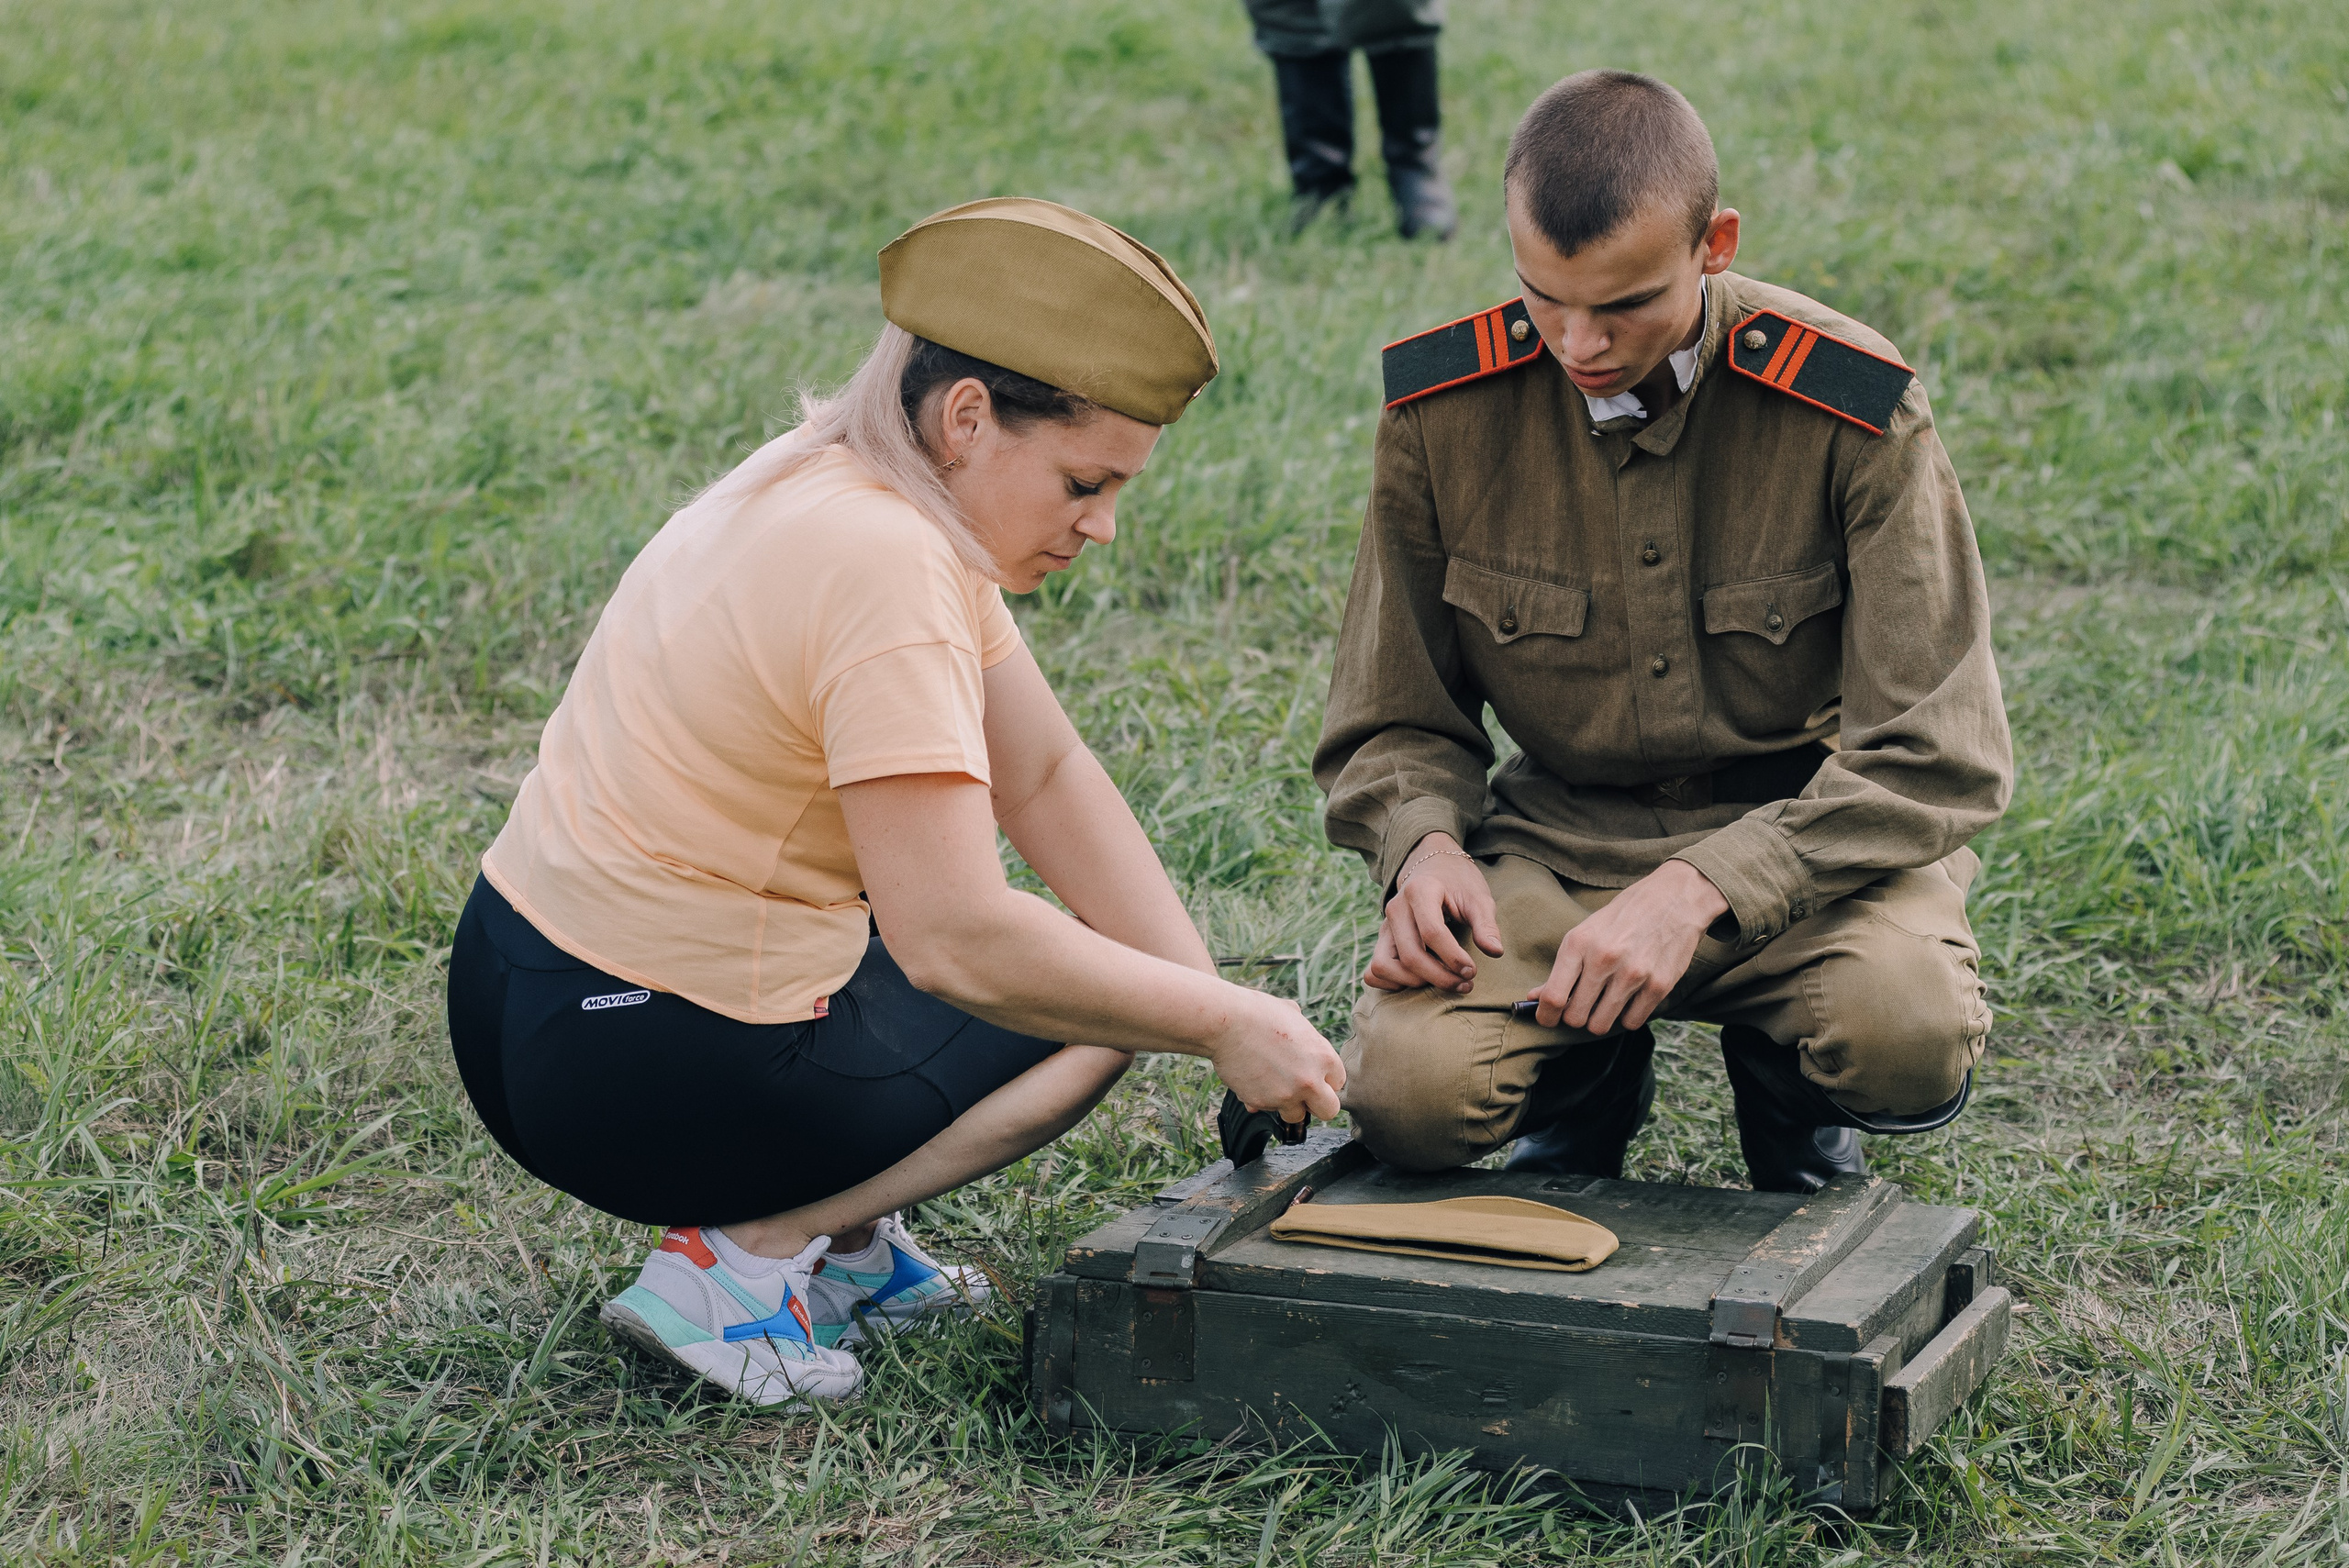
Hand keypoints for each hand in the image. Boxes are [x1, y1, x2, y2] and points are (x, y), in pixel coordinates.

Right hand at [1206, 989, 1345, 1125]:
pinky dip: (1260, 1100)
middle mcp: (1310, 1081)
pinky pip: (1266, 1110)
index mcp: (1324, 1057)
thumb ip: (1306, 1035)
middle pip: (1329, 1111)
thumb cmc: (1258, 1013)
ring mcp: (1286, 1095)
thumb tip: (1304, 1039)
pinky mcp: (1262, 1102)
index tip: (1312, 1076)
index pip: (1338, 1082)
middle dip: (1316, 1104)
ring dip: (1286, 1104)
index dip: (1324, 1080)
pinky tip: (1252, 1081)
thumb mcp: (1293, 1015)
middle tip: (1302, 1093)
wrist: (1227, 1023)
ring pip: (1296, 1116)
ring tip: (1272, 1084)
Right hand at [1365, 833, 1502, 993]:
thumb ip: (1486, 925)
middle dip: (1439, 977)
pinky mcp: (1381, 940)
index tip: (1472, 971)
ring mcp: (1384, 925)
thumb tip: (1495, 952)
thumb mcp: (1478, 898)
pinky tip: (1420, 979)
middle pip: (1410, 955)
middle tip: (1465, 983)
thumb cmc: (1458, 884)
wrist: (1433, 867)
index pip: (1432, 932)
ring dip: (1413, 981)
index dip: (1453, 957)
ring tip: (1441, 981)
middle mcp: (1395, 908)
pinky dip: (1392, 983)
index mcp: (1420, 891)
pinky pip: (1373, 971)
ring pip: (1383, 965)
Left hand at [1524, 860, 1729, 1033]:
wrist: (1673, 899)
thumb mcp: (1585, 932)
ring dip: (1599, 1020)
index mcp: (1579, 943)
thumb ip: (1563, 967)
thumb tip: (1536, 997)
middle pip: (1576, 1017)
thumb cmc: (1623, 917)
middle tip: (1582, 1006)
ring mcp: (1633, 974)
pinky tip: (1629, 1000)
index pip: (1553, 996)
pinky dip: (1627, 1017)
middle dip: (1575, 1017)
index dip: (1545, 1016)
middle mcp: (1604, 959)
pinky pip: (1632, 1022)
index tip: (1548, 1018)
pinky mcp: (1659, 985)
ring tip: (1605, 1003)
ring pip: (1601, 1026)